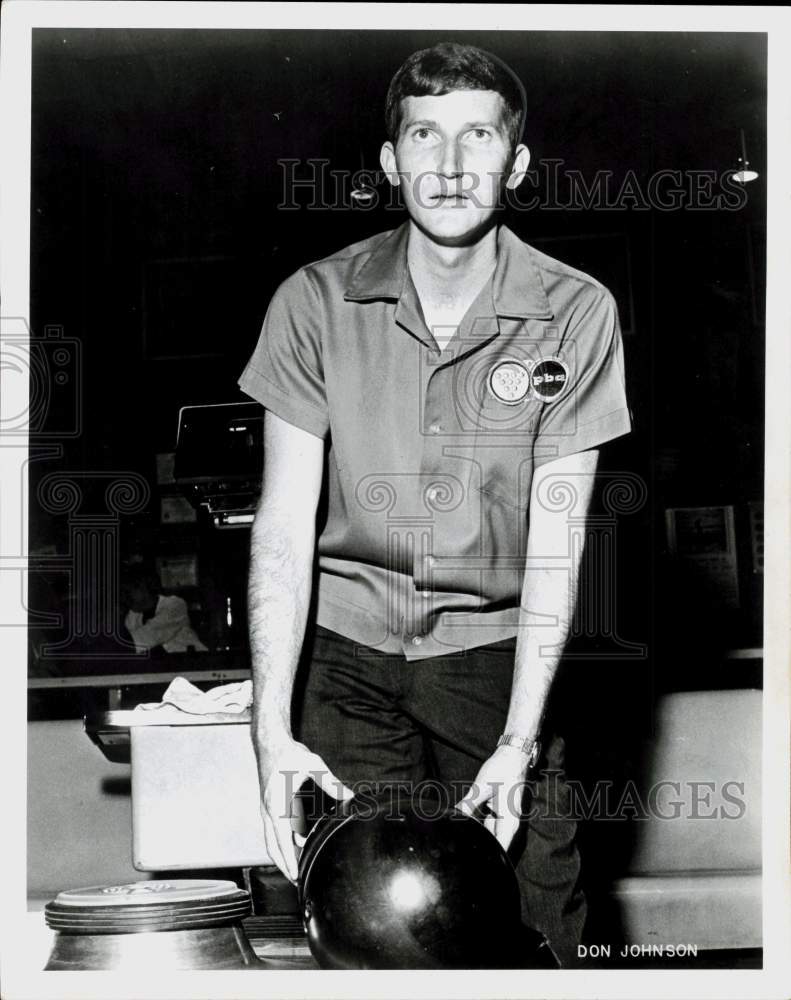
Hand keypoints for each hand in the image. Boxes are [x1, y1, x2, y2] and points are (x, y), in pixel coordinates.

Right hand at [256, 736, 353, 882]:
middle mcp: (268, 810)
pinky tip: (295, 843)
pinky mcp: (269, 804)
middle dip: (283, 865)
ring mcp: (266, 808)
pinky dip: (282, 841)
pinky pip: (273, 830)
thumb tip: (349, 795)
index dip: (288, 859)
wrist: (269, 741)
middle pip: (272, 846)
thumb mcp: (313, 766)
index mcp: (276, 804)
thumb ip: (330, 783)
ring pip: (271, 839)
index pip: (280, 839)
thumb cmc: (288, 753)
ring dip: (282, 854)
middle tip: (297, 881)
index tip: (295, 875)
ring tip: (296, 868)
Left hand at [456, 746, 531, 850]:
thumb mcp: (483, 786)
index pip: (500, 849)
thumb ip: (469, 804)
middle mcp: (509, 823)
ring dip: (477, 835)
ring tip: (461, 837)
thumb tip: (456, 817)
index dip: (488, 857)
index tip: (474, 863)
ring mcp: (504, 817)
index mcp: (509, 822)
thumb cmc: (502, 769)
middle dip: (479, 847)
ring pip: (489, 834)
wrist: (513, 754)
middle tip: (460, 850)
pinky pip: (487, 823)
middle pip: (494, 844)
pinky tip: (466, 823)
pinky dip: (477, 825)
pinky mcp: (498, 811)